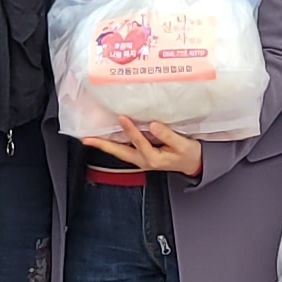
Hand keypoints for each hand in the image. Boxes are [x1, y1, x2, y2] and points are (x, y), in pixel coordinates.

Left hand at [81, 121, 206, 175]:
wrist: (194, 164)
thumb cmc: (189, 154)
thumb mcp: (182, 145)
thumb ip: (168, 135)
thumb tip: (153, 125)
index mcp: (154, 159)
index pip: (139, 142)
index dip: (130, 130)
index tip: (122, 117)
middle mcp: (144, 161)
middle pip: (119, 152)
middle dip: (103, 145)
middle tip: (87, 139)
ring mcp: (141, 159)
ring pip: (120, 151)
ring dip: (105, 144)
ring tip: (90, 138)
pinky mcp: (142, 155)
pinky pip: (125, 149)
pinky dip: (114, 143)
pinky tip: (107, 137)